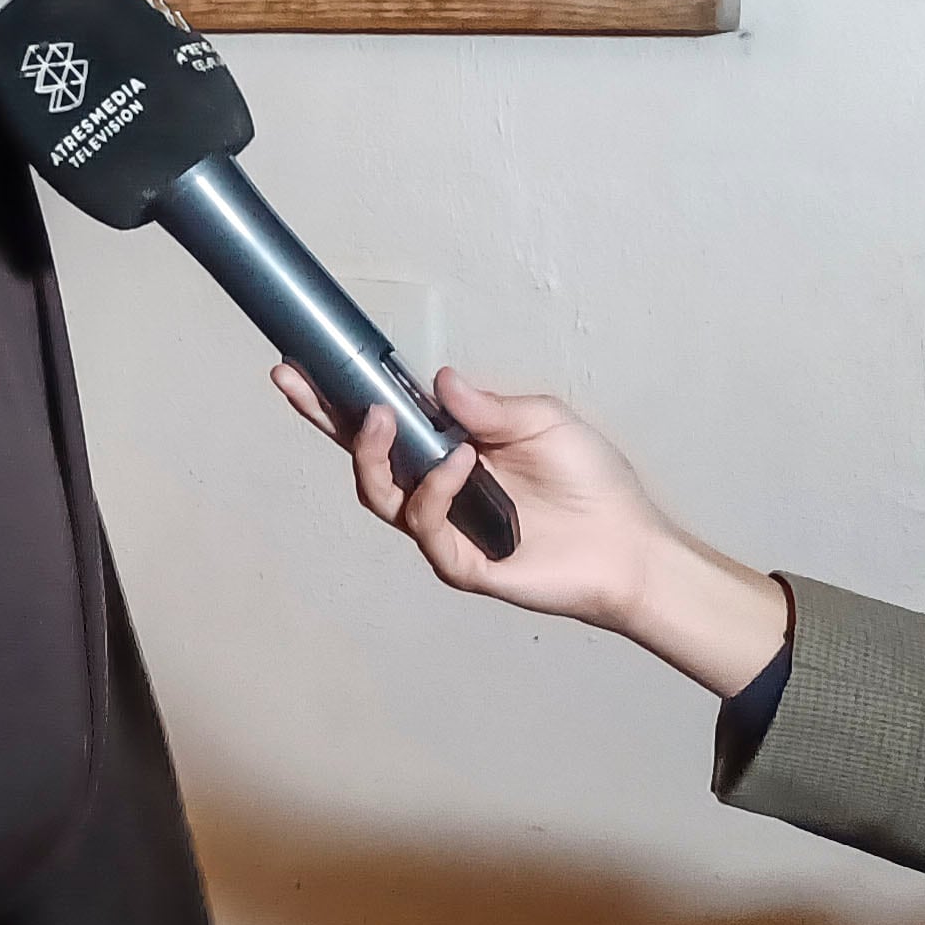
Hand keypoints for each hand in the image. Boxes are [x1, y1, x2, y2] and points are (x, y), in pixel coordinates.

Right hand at [268, 362, 787, 695]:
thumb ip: (487, 405)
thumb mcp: (542, 421)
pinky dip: (436, 489)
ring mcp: (442, 526)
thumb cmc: (591, 483)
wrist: (628, 545)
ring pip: (378, 493)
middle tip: (296, 383)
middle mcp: (434, 487)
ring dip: (374, 452)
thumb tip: (436, 379)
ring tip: (382, 418)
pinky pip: (425, 524)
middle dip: (323, 419)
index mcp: (448, 448)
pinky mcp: (458, 561)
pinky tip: (462, 460)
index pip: (383, 420)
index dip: (341, 396)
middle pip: (360, 456)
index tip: (304, 363)